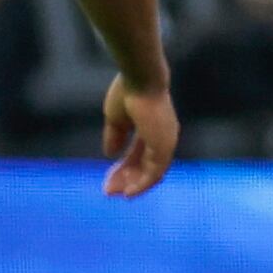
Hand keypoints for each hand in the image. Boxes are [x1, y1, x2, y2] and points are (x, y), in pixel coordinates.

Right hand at [101, 76, 179, 197]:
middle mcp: (162, 137)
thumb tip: (110, 154)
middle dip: (126, 178)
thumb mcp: (116, 119)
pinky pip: (154, 173)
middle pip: (144, 165)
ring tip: (114, 193)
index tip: (109, 179)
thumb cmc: (128, 92)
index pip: (139, 154)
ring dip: (132, 184)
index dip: (124, 167)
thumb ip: (115, 136)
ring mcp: (165, 143)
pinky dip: (142, 185)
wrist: (139, 79)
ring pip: (149, 172)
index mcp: (152, 129)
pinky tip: (129, 192)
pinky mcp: (164, 147)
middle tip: (108, 190)